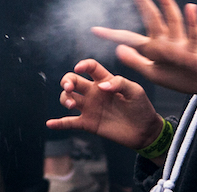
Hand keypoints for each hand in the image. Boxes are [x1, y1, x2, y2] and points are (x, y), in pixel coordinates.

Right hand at [47, 58, 163, 151]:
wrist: (145, 132)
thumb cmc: (142, 108)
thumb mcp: (136, 91)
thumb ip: (120, 83)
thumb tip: (101, 86)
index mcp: (105, 81)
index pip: (90, 68)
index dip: (83, 65)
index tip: (80, 68)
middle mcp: (94, 92)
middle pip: (73, 80)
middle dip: (66, 81)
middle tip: (68, 88)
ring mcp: (89, 108)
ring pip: (68, 98)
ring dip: (64, 98)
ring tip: (70, 105)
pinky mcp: (88, 123)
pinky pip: (70, 122)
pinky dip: (59, 123)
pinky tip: (50, 124)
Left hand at [92, 0, 196, 97]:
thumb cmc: (178, 77)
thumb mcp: (151, 73)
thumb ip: (136, 61)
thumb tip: (118, 49)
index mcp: (152, 48)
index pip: (129, 38)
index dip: (112, 35)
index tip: (94, 30)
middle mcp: (164, 41)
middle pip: (151, 18)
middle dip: (142, 1)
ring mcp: (179, 44)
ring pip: (171, 20)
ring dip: (166, 2)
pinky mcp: (193, 51)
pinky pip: (193, 34)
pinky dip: (192, 21)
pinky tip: (190, 7)